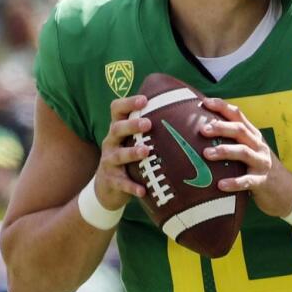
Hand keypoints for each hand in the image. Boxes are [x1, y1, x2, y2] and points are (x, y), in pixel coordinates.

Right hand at [96, 94, 151, 209]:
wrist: (107, 187)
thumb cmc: (129, 158)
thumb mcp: (133, 141)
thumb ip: (149, 129)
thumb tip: (184, 112)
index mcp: (118, 129)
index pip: (117, 109)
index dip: (128, 102)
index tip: (144, 100)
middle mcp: (111, 142)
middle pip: (116, 129)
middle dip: (131, 125)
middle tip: (148, 124)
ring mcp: (109, 161)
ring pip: (117, 155)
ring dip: (131, 153)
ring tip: (146, 151)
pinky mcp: (111, 180)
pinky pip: (121, 183)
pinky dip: (131, 186)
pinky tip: (143, 190)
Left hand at [199, 98, 291, 215]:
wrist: (286, 189)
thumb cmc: (260, 166)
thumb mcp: (252, 148)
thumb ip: (234, 139)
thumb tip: (203, 129)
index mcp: (253, 135)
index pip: (238, 115)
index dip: (222, 107)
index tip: (205, 102)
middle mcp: (258, 146)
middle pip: (240, 131)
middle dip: (221, 128)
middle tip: (203, 130)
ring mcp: (261, 163)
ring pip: (244, 152)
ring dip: (224, 151)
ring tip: (206, 153)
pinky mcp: (262, 181)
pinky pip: (247, 181)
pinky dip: (234, 182)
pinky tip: (220, 184)